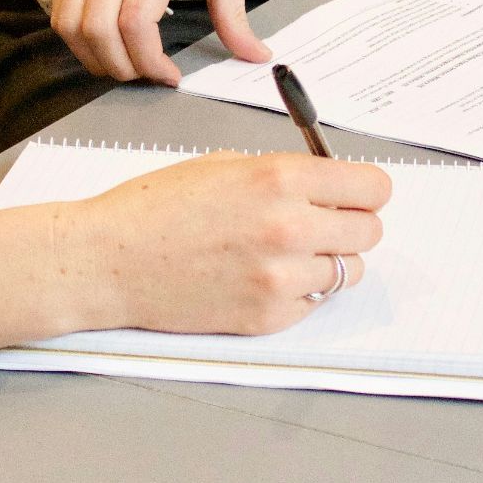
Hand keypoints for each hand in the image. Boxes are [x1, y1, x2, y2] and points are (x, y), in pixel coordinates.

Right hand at [0, 152, 391, 349]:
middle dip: (349, 224)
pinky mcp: (268, 317)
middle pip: (369, 231)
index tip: (355, 194)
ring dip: (327, 261)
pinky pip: (314, 303)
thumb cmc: (156, 207)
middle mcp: (290, 227)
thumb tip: (330, 185)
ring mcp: (281, 278)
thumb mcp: (225, 165)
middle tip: (321, 223)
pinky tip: (260, 277)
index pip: (373, 189)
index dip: (365, 190)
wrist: (109, 260)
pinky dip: (298, 292)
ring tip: (286, 253)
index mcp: (280, 178)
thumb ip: (284, 174)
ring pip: (348, 272)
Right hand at [53, 0, 270, 85]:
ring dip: (95, 59)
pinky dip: (78, 39)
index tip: (169, 74)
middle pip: (100, 30)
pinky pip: (60, 11)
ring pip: (72, 26)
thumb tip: (255, 54)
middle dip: (123, 68)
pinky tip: (104, 43)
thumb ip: (233, 9)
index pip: (136, 20)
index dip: (149, 61)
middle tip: (146, 74)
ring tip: (123, 64)